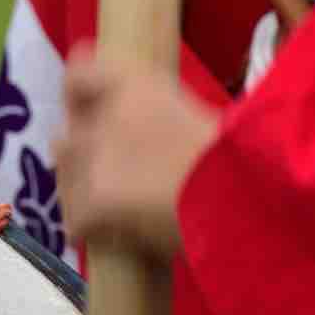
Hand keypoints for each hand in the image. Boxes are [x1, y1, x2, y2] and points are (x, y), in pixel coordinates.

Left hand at [52, 45, 218, 262]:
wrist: (248, 195)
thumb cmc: (236, 161)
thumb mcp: (194, 117)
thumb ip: (153, 119)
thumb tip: (135, 143)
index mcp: (136, 84)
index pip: (77, 75)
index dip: (77, 100)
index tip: (84, 116)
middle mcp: (107, 113)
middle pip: (65, 138)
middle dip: (80, 160)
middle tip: (109, 182)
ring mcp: (96, 158)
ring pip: (66, 181)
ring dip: (83, 196)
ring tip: (116, 215)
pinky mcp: (93, 201)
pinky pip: (75, 222)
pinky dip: (91, 234)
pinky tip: (118, 239)